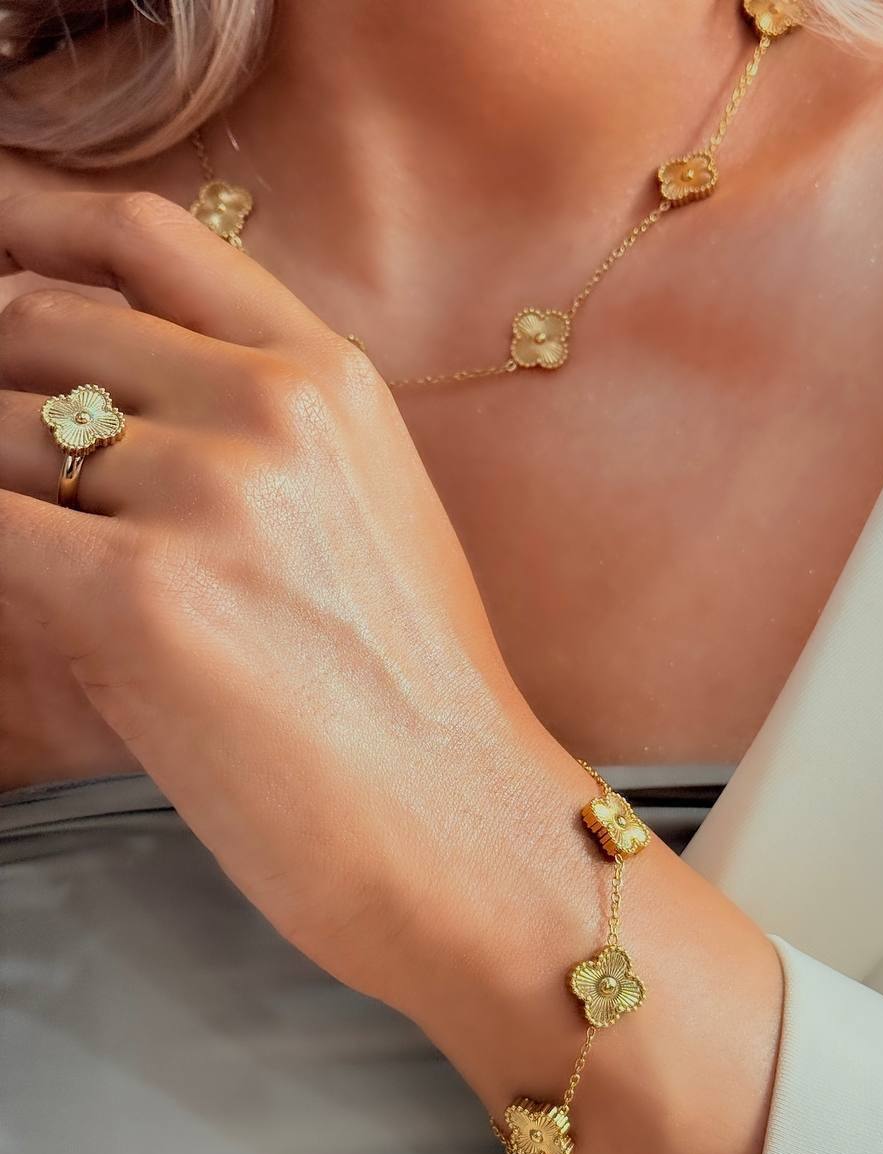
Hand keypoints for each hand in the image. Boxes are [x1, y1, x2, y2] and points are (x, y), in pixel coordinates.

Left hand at [0, 190, 586, 1011]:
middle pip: (38, 323)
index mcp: (328, 377)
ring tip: (41, 561)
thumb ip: (253, 429)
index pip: (144, 232)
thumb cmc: (411, 695)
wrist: (461, 828)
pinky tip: (13, 600)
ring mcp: (208, 492)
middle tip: (8, 471)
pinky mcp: (142, 595)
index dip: (30, 220)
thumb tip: (102, 407)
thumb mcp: (363, 514)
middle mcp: (270, 405)